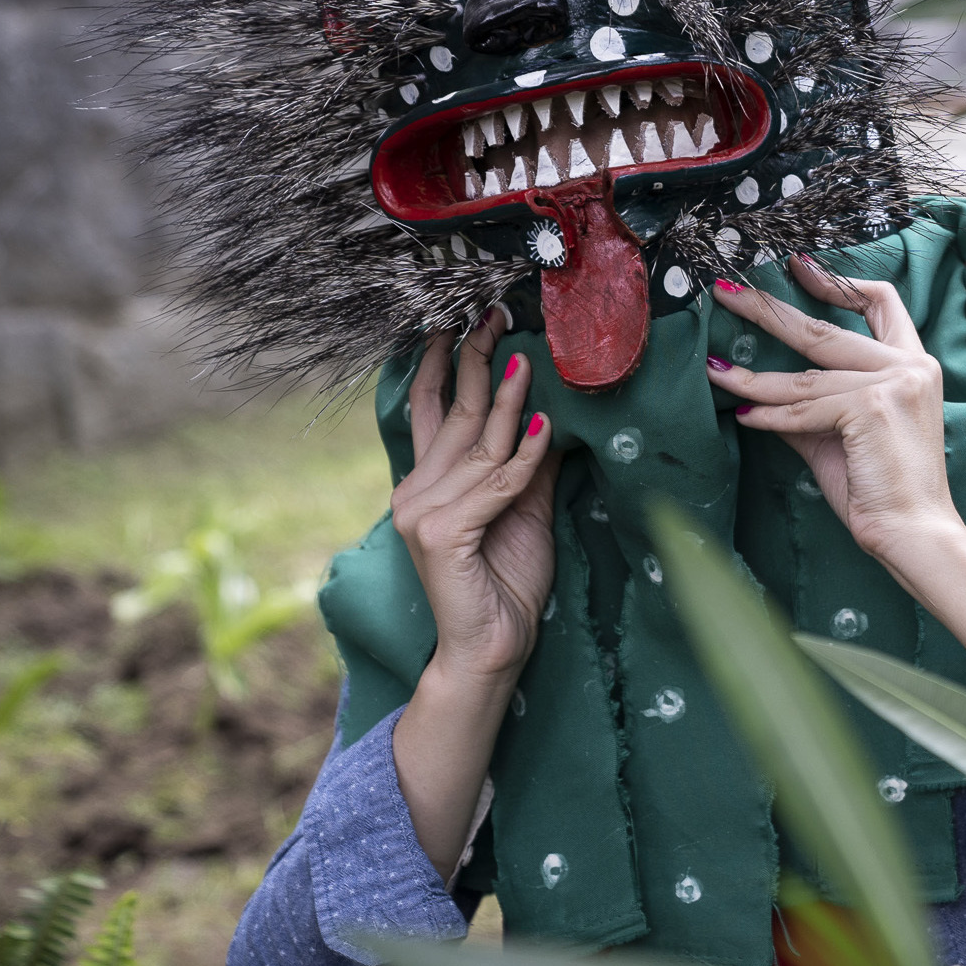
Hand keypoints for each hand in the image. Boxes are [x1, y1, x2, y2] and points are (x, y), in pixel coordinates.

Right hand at [390, 309, 558, 685]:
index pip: (432, 411)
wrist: (492, 647)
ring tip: (529, 363)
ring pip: (478, 446)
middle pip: (452, 415)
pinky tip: (545, 429)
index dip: (443, 364)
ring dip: (507, 402)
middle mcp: (415, 492)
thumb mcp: (524, 509)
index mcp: (429, 483)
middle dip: (474, 362)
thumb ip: (527, 466)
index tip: (460, 322)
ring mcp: (422, 513)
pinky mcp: (441, 535)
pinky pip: (495, 484)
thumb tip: (550, 413)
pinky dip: (525, 458)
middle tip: (494, 317)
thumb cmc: (507, 582)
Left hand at [709, 255, 965, 718]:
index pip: (881, 303)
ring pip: (805, 375)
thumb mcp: (840, 439)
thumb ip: (809, 409)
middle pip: (826, 326)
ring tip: (714, 369)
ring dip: (752, 376)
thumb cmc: (883, 491)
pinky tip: (742, 418)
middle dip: (769, 309)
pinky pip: (805, 409)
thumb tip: (757, 397)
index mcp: (913, 365)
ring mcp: (893, 383)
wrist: (916, 532)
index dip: (837, 282)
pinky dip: (769, 416)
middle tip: (727, 291)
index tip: (796, 267)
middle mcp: (909, 365)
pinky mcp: (872, 407)